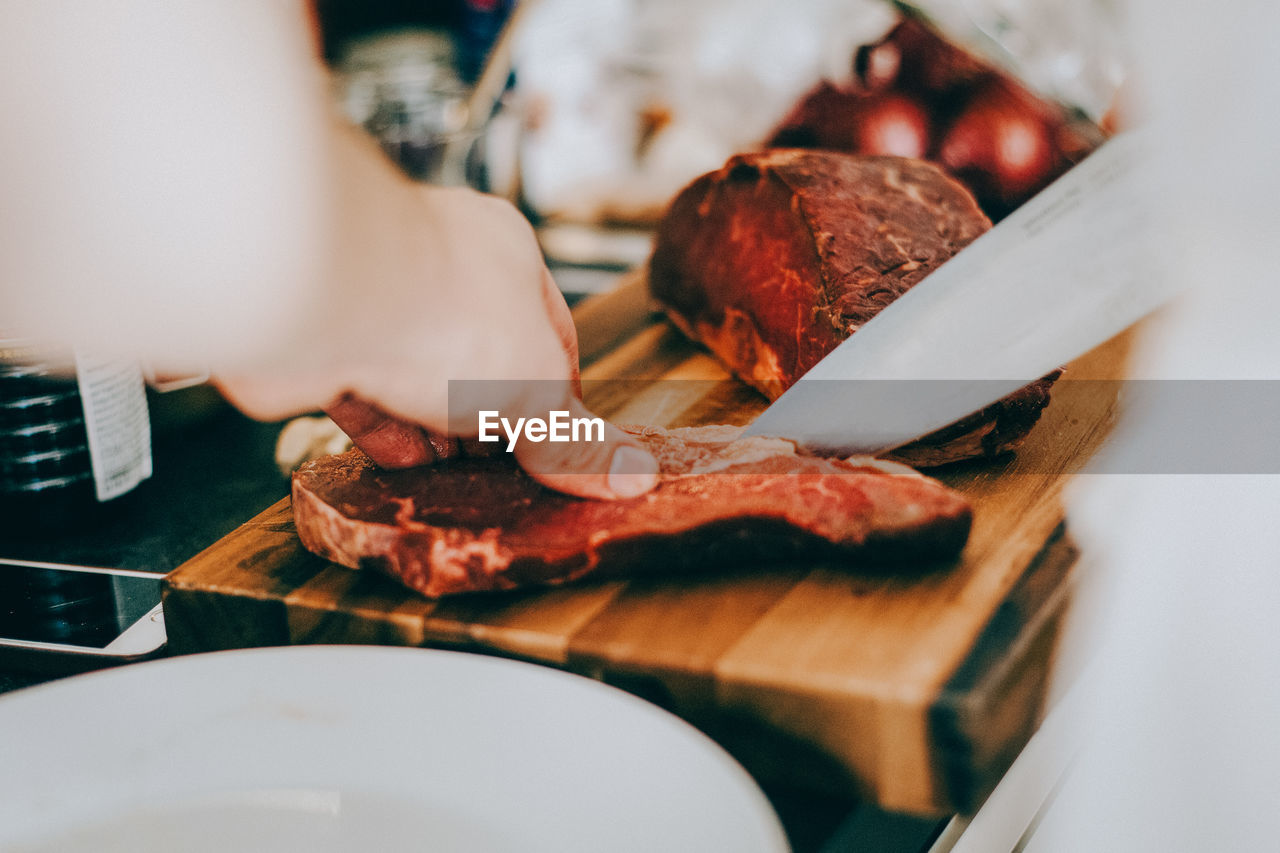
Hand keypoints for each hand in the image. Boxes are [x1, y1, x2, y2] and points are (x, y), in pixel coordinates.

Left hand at [216, 177, 656, 500]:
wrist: (322, 304)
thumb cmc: (440, 310)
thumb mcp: (536, 393)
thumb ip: (574, 441)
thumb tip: (632, 478)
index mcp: (505, 256)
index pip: (549, 336)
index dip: (558, 399)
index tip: (561, 447)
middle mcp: (440, 271)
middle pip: (482, 365)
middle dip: (493, 424)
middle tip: (509, 474)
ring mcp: (379, 309)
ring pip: (422, 387)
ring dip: (439, 436)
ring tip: (459, 481)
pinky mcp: (328, 346)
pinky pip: (367, 402)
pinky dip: (387, 437)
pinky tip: (406, 467)